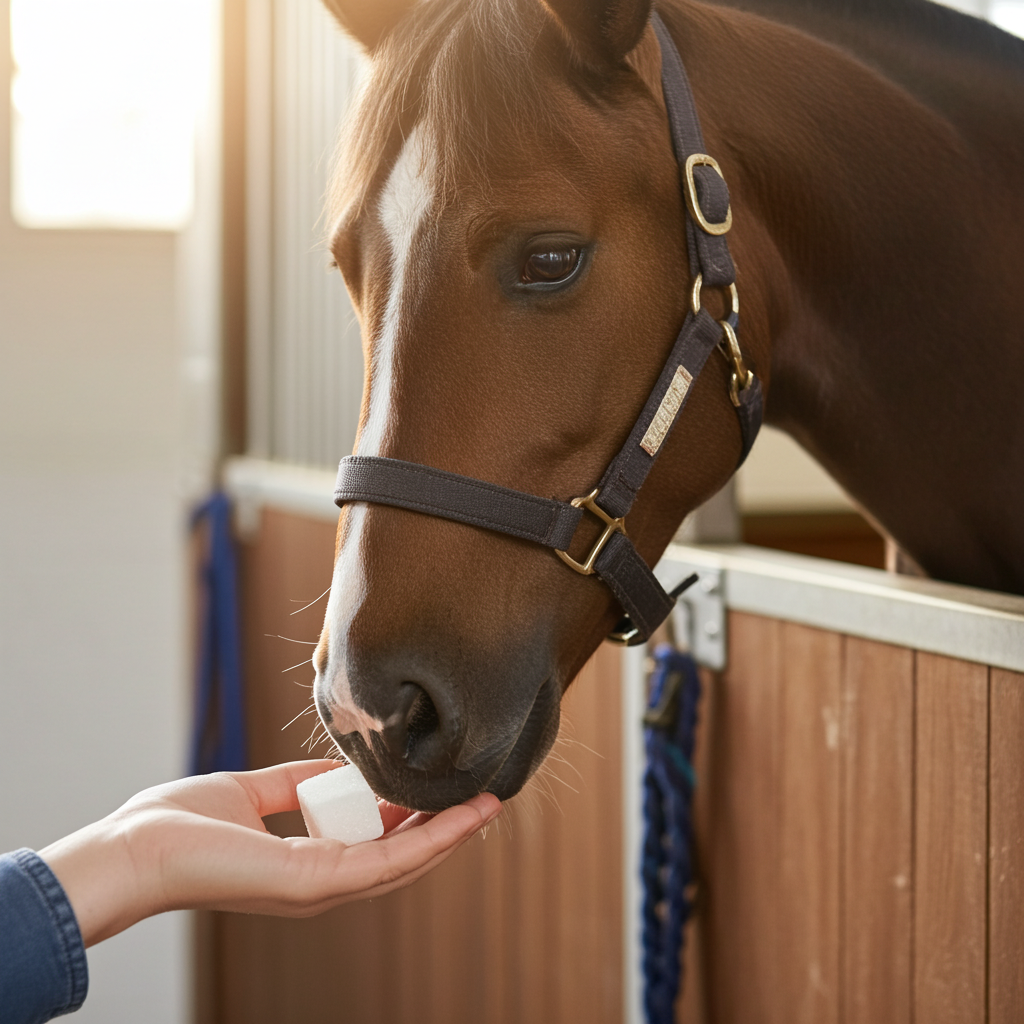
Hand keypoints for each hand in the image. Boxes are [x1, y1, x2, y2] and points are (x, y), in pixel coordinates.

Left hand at [39, 760, 500, 946]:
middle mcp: (323, 883)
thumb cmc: (177, 827)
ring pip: (406, 861)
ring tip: (489, 804)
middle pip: (402, 856)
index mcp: (308, 864)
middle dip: (447, 828)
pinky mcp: (317, 882)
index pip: (378, 844)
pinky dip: (430, 838)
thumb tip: (333, 770)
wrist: (134, 851)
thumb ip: (293, 784)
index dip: (417, 819)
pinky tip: (459, 817)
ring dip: (451, 832)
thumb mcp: (250, 791)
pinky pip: (387, 859)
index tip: (446, 790)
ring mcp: (323, 887)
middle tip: (486, 798)